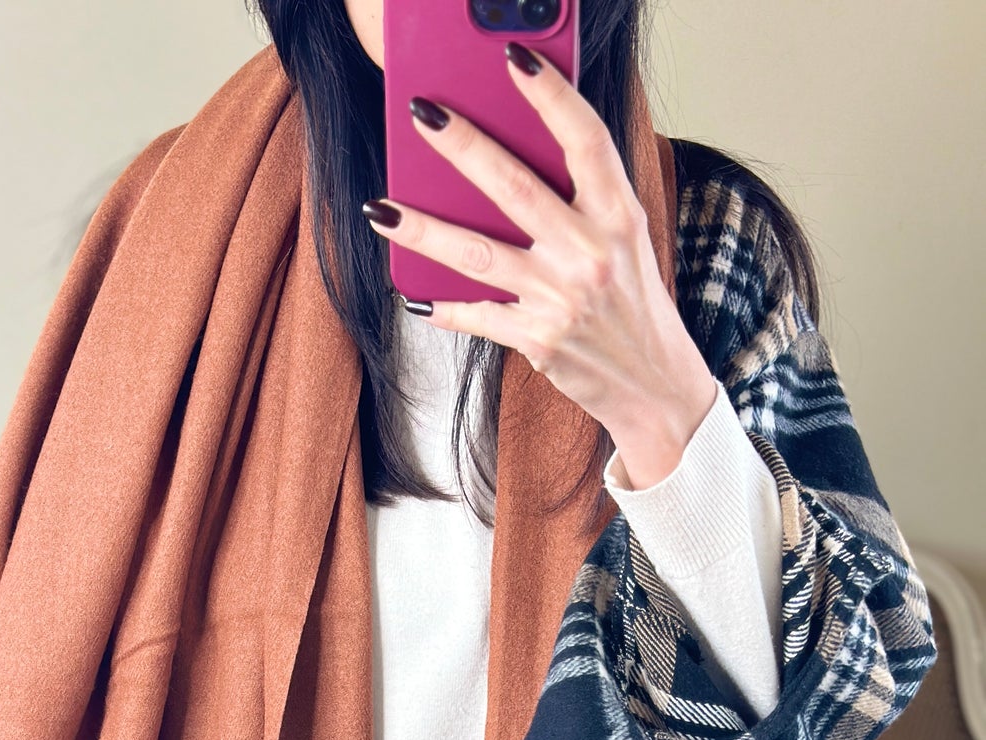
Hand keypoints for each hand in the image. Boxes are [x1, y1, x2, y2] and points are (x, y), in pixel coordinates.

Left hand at [362, 43, 716, 489]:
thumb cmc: (633, 304)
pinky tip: (416, 298)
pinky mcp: (538, 341)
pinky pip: (479, 315)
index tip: (515, 58)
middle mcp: (591, 252)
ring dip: (423, 230)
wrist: (654, 386)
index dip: (551, 96)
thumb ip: (583, 202)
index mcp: (618, 216)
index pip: (585, 140)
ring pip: (478, 253)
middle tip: (424, 113)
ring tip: (381, 209)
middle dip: (465, 147)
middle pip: (516, 187)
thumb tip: (513, 159)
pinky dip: (446, 308)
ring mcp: (561, 298)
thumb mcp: (625, 242)